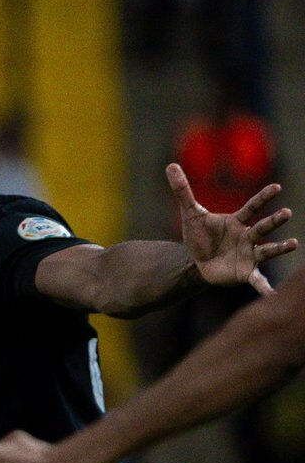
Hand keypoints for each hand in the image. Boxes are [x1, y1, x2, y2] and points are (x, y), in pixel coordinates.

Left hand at [170, 162, 295, 294]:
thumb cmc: (199, 236)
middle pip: (263, 227)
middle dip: (274, 220)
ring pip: (267, 249)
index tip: (276, 188)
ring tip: (293, 244)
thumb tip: (170, 166)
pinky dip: (265, 287)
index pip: (252, 206)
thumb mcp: (190, 214)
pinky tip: (273, 296)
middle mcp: (248, 236)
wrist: (196, 262)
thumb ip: (183, 191)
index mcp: (237, 221)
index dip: (263, 197)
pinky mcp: (245, 272)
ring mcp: (250, 254)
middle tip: (286, 213)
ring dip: (280, 247)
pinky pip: (257, 280)